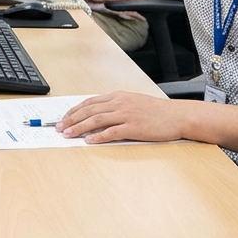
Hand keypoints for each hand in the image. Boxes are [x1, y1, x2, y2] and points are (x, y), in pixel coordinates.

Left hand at [56, 91, 187, 143]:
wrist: (178, 116)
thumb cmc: (157, 111)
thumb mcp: (133, 102)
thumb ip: (116, 106)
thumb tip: (97, 114)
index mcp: (118, 96)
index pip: (90, 102)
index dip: (74, 110)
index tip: (64, 118)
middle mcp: (120, 103)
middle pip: (89, 110)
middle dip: (71, 119)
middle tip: (59, 127)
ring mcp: (127, 114)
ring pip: (97, 120)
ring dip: (80, 127)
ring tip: (68, 134)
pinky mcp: (134, 127)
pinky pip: (112, 132)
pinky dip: (98, 136)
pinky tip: (89, 141)